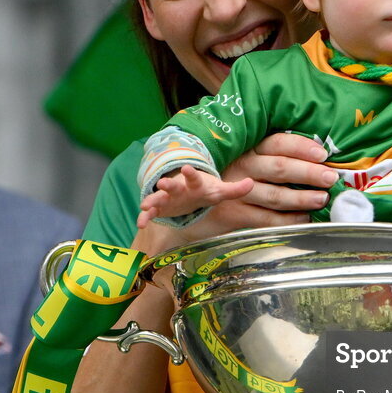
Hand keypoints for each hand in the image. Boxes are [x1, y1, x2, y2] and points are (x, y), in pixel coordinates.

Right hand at [138, 166, 253, 228]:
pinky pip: (151, 212)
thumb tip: (251, 183)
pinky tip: (140, 224)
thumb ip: (235, 189)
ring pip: (158, 198)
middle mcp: (179, 188)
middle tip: (162, 183)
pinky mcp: (160, 208)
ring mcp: (168, 197)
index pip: (194, 177)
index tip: (187, 168)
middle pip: (173, 186)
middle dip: (168, 185)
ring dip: (152, 201)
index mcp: (195, 183)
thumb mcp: (220, 191)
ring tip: (144, 206)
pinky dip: (145, 217)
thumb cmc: (206, 191)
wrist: (190, 193)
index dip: (191, 173)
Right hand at [150, 132, 335, 240]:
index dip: (302, 147)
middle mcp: (240, 166)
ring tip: (321, 199)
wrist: (184, 200)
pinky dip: (288, 220)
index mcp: (245, 146)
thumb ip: (269, 151)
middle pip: (279, 168)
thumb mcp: (242, 152)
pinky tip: (304, 218)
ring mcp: (234, 191)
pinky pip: (265, 219)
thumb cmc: (226, 171)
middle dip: (308, 173)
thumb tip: (315, 153)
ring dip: (301, 199)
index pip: (277, 143)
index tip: (323, 153)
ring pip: (274, 196)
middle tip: (330, 178)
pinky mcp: (232, 215)